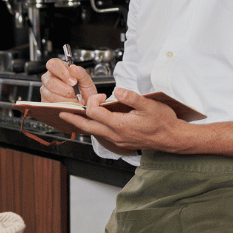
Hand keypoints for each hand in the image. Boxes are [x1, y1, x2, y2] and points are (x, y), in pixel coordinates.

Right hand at [41, 58, 98, 105]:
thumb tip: (72, 67)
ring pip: (51, 94)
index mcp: (59, 69)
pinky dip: (64, 106)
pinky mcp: (45, 102)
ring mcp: (45, 91)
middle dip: (66, 90)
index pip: (53, 64)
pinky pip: (51, 104)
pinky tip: (71, 105)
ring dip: (66, 99)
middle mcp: (49, 78)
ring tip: (76, 100)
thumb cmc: (84, 92)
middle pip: (50, 81)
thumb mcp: (86, 81)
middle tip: (76, 93)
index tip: (73, 81)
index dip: (62, 72)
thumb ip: (80, 73)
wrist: (85, 106)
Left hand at [59, 86, 183, 155]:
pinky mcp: (122, 142)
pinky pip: (103, 136)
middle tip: (61, 113)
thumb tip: (118, 91)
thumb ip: (132, 97)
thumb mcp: (150, 105)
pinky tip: (96, 124)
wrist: (171, 138)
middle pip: (88, 127)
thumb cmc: (163, 122)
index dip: (93, 101)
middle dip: (73, 119)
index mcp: (120, 124)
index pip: (95, 112)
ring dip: (84, 124)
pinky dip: (95, 129)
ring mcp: (118, 140)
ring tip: (75, 118)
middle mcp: (116, 135)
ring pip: (94, 133)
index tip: (100, 95)